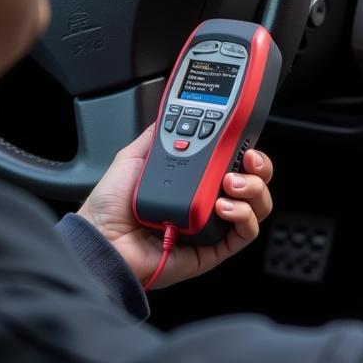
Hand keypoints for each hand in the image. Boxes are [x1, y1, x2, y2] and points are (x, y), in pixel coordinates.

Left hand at [77, 125, 273, 289]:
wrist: (102, 239)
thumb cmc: (110, 207)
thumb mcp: (134, 157)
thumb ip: (157, 135)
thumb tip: (173, 113)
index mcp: (194, 179)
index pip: (233, 161)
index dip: (246, 149)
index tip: (245, 139)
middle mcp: (208, 200)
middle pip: (253, 181)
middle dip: (259, 167)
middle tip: (246, 160)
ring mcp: (213, 225)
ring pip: (256, 206)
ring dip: (252, 190)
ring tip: (229, 185)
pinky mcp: (214, 249)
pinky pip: (245, 234)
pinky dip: (244, 217)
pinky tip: (223, 207)